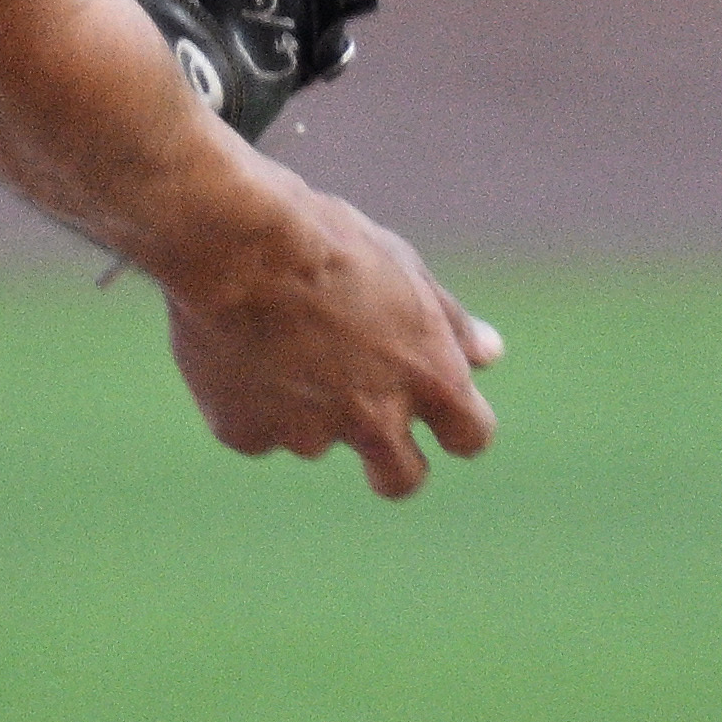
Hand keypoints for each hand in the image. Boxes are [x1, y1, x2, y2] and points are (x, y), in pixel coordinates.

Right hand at [160, 173, 501, 495]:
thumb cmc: (326, 242)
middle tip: (362, 418)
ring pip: (313, 437)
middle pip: (402, 479)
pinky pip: (255, 427)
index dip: (457, 425)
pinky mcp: (246, 433)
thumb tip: (489, 356)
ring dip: (303, 403)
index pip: (471, 436)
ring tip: (275, 335)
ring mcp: (307, 434)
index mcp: (429, 377)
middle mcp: (376, 418)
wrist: (233, 244)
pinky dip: (248, 399)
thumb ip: (450, 324)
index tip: (440, 412)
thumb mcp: (404, 269)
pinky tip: (235, 346)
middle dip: (391, 463)